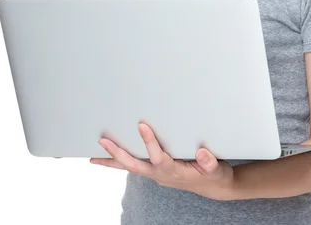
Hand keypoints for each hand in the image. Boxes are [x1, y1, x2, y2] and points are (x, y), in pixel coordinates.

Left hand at [90, 121, 234, 200]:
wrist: (213, 186)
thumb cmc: (213, 174)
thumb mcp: (216, 168)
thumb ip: (209, 161)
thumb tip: (202, 152)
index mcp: (174, 171)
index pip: (158, 156)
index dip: (149, 142)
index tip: (142, 124)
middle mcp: (161, 174)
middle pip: (135, 166)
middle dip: (118, 154)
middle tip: (103, 141)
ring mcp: (156, 174)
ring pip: (131, 168)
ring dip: (113, 161)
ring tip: (93, 157)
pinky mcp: (155, 171)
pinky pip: (135, 166)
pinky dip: (120, 162)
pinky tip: (109, 157)